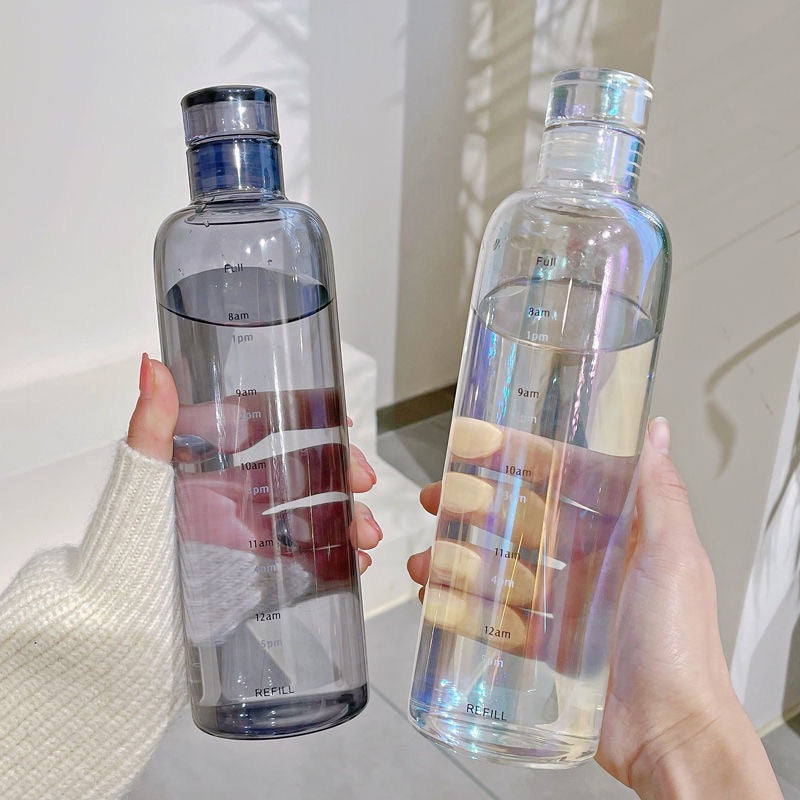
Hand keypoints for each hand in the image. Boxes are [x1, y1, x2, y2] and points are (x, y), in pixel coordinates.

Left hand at [127, 353, 381, 573]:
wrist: (121, 624)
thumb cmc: (125, 547)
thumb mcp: (143, 480)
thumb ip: (153, 425)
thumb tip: (152, 365)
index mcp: (214, 465)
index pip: (271, 428)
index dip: (310, 419)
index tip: (343, 420)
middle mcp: (237, 495)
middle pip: (305, 473)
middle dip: (343, 475)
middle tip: (365, 485)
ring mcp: (250, 537)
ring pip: (313, 517)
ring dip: (348, 519)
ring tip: (365, 537)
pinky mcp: (259, 576)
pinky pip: (306, 563)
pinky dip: (336, 562)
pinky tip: (353, 566)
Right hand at [407, 418, 781, 796]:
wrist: (672, 734)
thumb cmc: (680, 643)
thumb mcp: (675, 555)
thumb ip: (661, 491)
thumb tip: (655, 429)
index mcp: (620, 535)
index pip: (563, 481)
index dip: (520, 459)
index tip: (480, 444)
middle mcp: (591, 563)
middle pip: (522, 522)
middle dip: (477, 507)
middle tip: (436, 497)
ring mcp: (566, 604)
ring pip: (503, 570)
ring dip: (461, 561)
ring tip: (424, 561)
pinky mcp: (550, 645)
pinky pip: (500, 621)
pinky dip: (467, 610)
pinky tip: (437, 603)